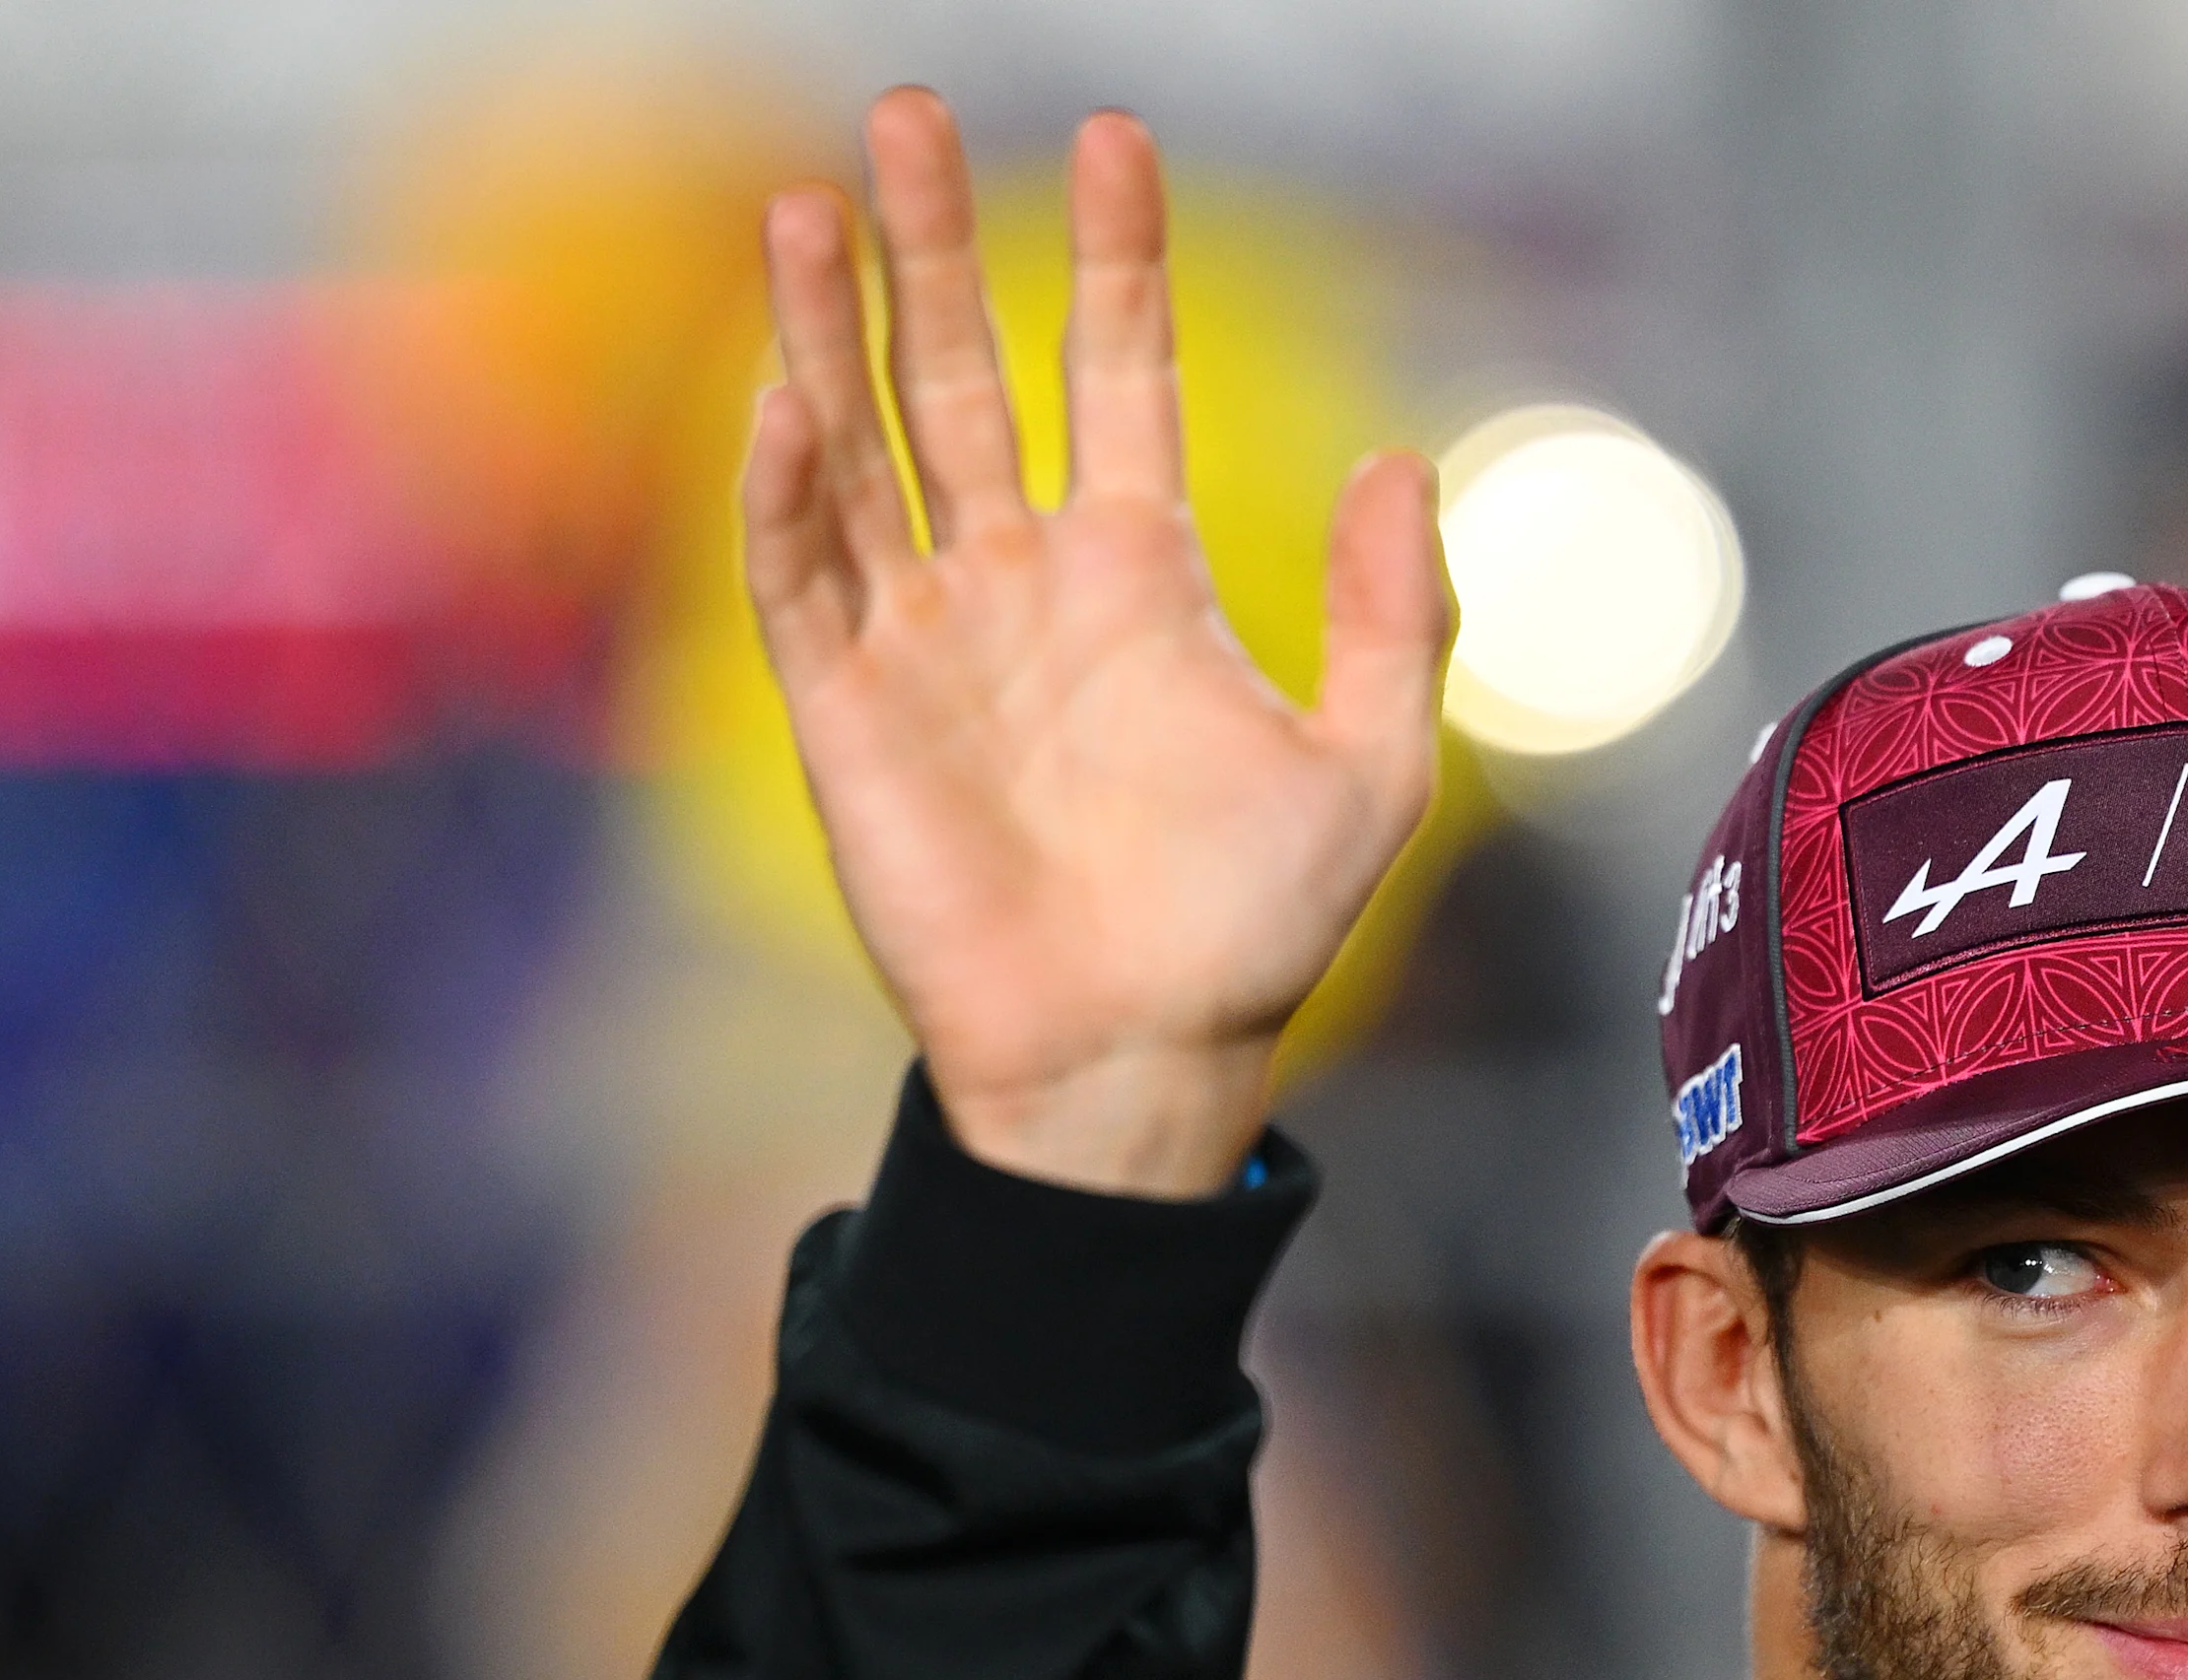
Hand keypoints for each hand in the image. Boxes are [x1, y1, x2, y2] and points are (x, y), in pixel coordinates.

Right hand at [740, 89, 1450, 1195]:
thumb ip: (1400, 616)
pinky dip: (786, 488)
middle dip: (935, 245)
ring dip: (827, 325)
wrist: (1141, 1061)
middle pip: (962, 370)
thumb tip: (1401, 456)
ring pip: (862, 444)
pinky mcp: (846, 712)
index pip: (1117, 370)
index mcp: (1141, 570)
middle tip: (906, 110)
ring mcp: (925, 637)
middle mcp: (1021, 578)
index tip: (1115, 138)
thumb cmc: (1253, 930)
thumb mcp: (1371, 765)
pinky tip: (789, 391)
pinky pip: (801, 575)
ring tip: (804, 199)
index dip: (1115, 258)